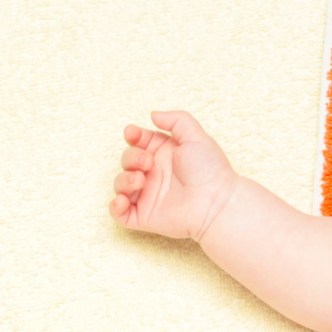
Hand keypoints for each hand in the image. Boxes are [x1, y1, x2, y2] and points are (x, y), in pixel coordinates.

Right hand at [108, 110, 238, 240]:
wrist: (216, 202)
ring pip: (120, 185)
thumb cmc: (210, 170)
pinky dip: (115, 207)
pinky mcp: (144, 217)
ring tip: (140, 180)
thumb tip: (153, 115)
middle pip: (127, 161)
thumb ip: (176, 120)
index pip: (139, 142)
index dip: (133, 136)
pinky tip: (123, 200)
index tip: (132, 133)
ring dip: (123, 180)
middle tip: (147, 162)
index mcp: (163, 155)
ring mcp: (148, 196)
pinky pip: (120, 214)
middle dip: (131, 157)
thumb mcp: (195, 136)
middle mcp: (154, 174)